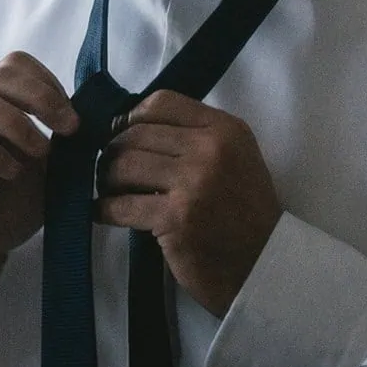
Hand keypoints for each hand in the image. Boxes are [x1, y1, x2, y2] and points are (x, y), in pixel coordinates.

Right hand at [0, 51, 78, 309]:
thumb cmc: (6, 205)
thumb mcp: (46, 175)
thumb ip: (64, 149)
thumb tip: (97, 128)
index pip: (16, 64)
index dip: (48, 82)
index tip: (73, 117)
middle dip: (40, 97)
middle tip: (69, 128)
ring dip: (17, 124)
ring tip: (40, 152)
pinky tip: (12, 171)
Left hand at [95, 91, 282, 317]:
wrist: (264, 263)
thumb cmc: (246, 211)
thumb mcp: (235, 157)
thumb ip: (195, 136)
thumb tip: (131, 126)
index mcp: (225, 129)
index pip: (162, 102)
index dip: (132, 116)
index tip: (122, 134)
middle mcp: (210, 149)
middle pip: (136, 133)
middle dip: (113, 151)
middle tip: (109, 169)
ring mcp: (192, 184)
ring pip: (124, 165)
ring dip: (106, 178)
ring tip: (108, 189)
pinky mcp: (174, 219)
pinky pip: (121, 205)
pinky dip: (104, 209)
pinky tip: (102, 213)